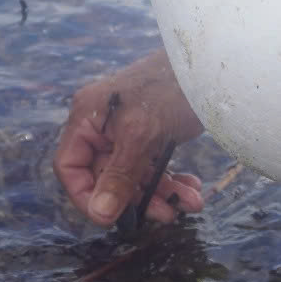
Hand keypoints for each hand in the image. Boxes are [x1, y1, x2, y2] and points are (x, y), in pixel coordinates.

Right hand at [54, 51, 206, 227]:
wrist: (209, 63)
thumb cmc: (169, 87)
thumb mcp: (142, 135)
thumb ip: (119, 175)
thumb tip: (100, 213)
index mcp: (87, 118)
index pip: (70, 166)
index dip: (86, 195)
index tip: (111, 218)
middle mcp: (102, 125)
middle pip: (107, 176)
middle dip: (139, 198)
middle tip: (168, 214)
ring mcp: (127, 130)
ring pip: (135, 176)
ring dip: (162, 192)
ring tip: (191, 202)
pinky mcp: (151, 134)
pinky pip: (153, 166)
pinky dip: (171, 180)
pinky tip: (192, 188)